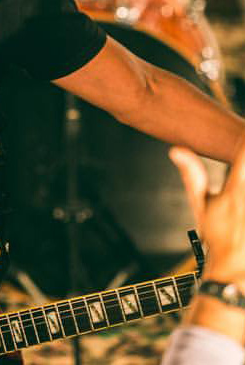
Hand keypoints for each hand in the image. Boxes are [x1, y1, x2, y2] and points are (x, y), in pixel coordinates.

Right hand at [169, 143, 244, 287]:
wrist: (236, 276)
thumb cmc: (219, 240)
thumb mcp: (201, 207)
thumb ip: (192, 176)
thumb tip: (177, 150)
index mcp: (237, 190)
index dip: (244, 141)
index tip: (242, 138)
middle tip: (240, 173)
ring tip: (240, 195)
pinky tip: (243, 209)